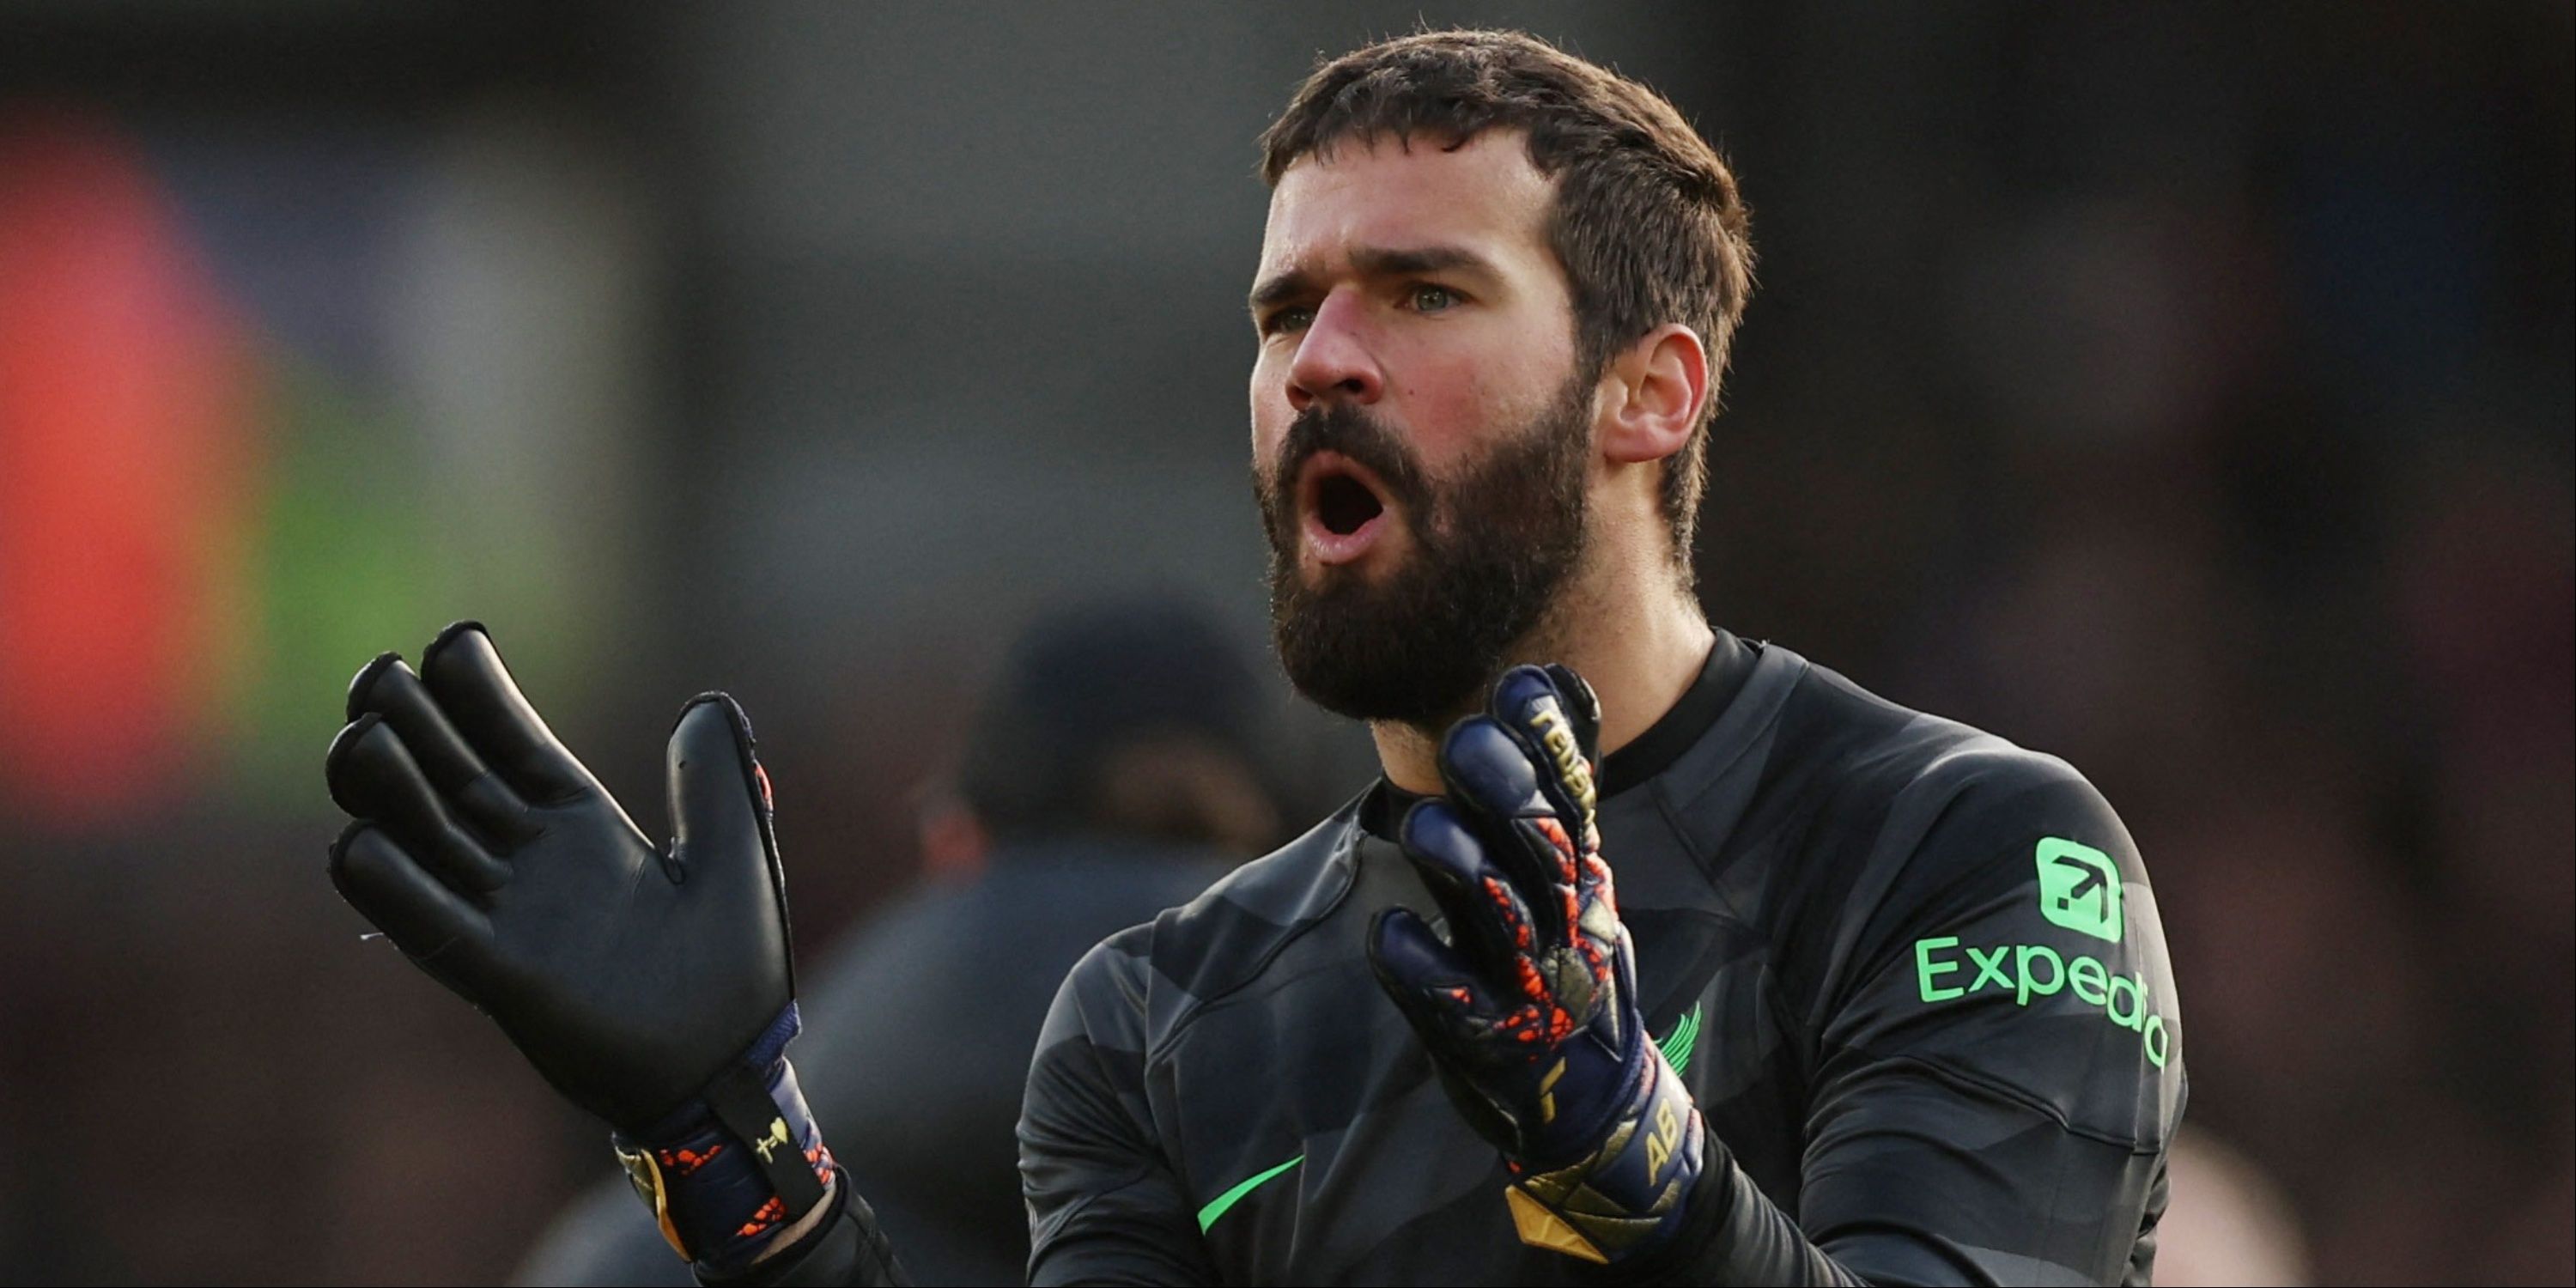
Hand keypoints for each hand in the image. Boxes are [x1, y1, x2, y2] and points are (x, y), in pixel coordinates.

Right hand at [323, 622, 794, 1133]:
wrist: (729, 1068)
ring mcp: (510, 916)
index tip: (452, 640)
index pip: (512, 743)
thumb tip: (706, 704)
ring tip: (361, 736)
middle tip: (378, 673)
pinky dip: (394, 887)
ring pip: (427, 840)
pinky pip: (435, 926)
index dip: (479, 695)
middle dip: (412, 726)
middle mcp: (532, 863)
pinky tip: (359, 843)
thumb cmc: (731, 968)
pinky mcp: (503, 976)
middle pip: (452, 778)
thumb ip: (713, 781)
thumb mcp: (734, 855)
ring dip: (389, 791)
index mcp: (580, 827)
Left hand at [1367, 664, 1702, 1263]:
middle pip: (1543, 851)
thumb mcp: (1572, 864)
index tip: (1519, 684)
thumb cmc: (1561, 959)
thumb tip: (1553, 673)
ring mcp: (1531, 987)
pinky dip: (1424, 970)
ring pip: (1500, 921)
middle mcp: (1564, 924)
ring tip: (1420, 821)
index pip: (1574, 799)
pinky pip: (1455, 1005)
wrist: (1590, 1099)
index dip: (1550, 744)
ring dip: (1463, 870)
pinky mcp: (1492, 1046)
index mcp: (1579, 874)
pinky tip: (1388, 931)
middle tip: (1465, 737)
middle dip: (1506, 793)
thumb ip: (1557, 776)